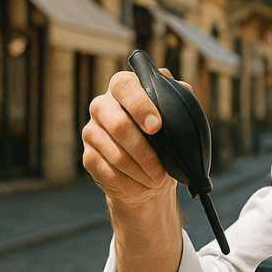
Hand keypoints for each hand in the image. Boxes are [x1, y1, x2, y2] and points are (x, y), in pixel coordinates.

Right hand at [82, 69, 184, 207]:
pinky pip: (110, 173)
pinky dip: (133, 184)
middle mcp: (102, 106)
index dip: (140, 106)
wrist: (149, 172)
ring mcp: (92, 132)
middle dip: (145, 152)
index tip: (156, 126)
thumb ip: (177, 98)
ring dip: (143, 172)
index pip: (124, 86)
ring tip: (159, 180)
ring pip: (116, 155)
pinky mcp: (88, 157)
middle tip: (163, 169)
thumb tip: (183, 90)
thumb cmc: (165, 138)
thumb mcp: (175, 115)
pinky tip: (145, 186)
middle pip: (118, 125)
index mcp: (123, 88)